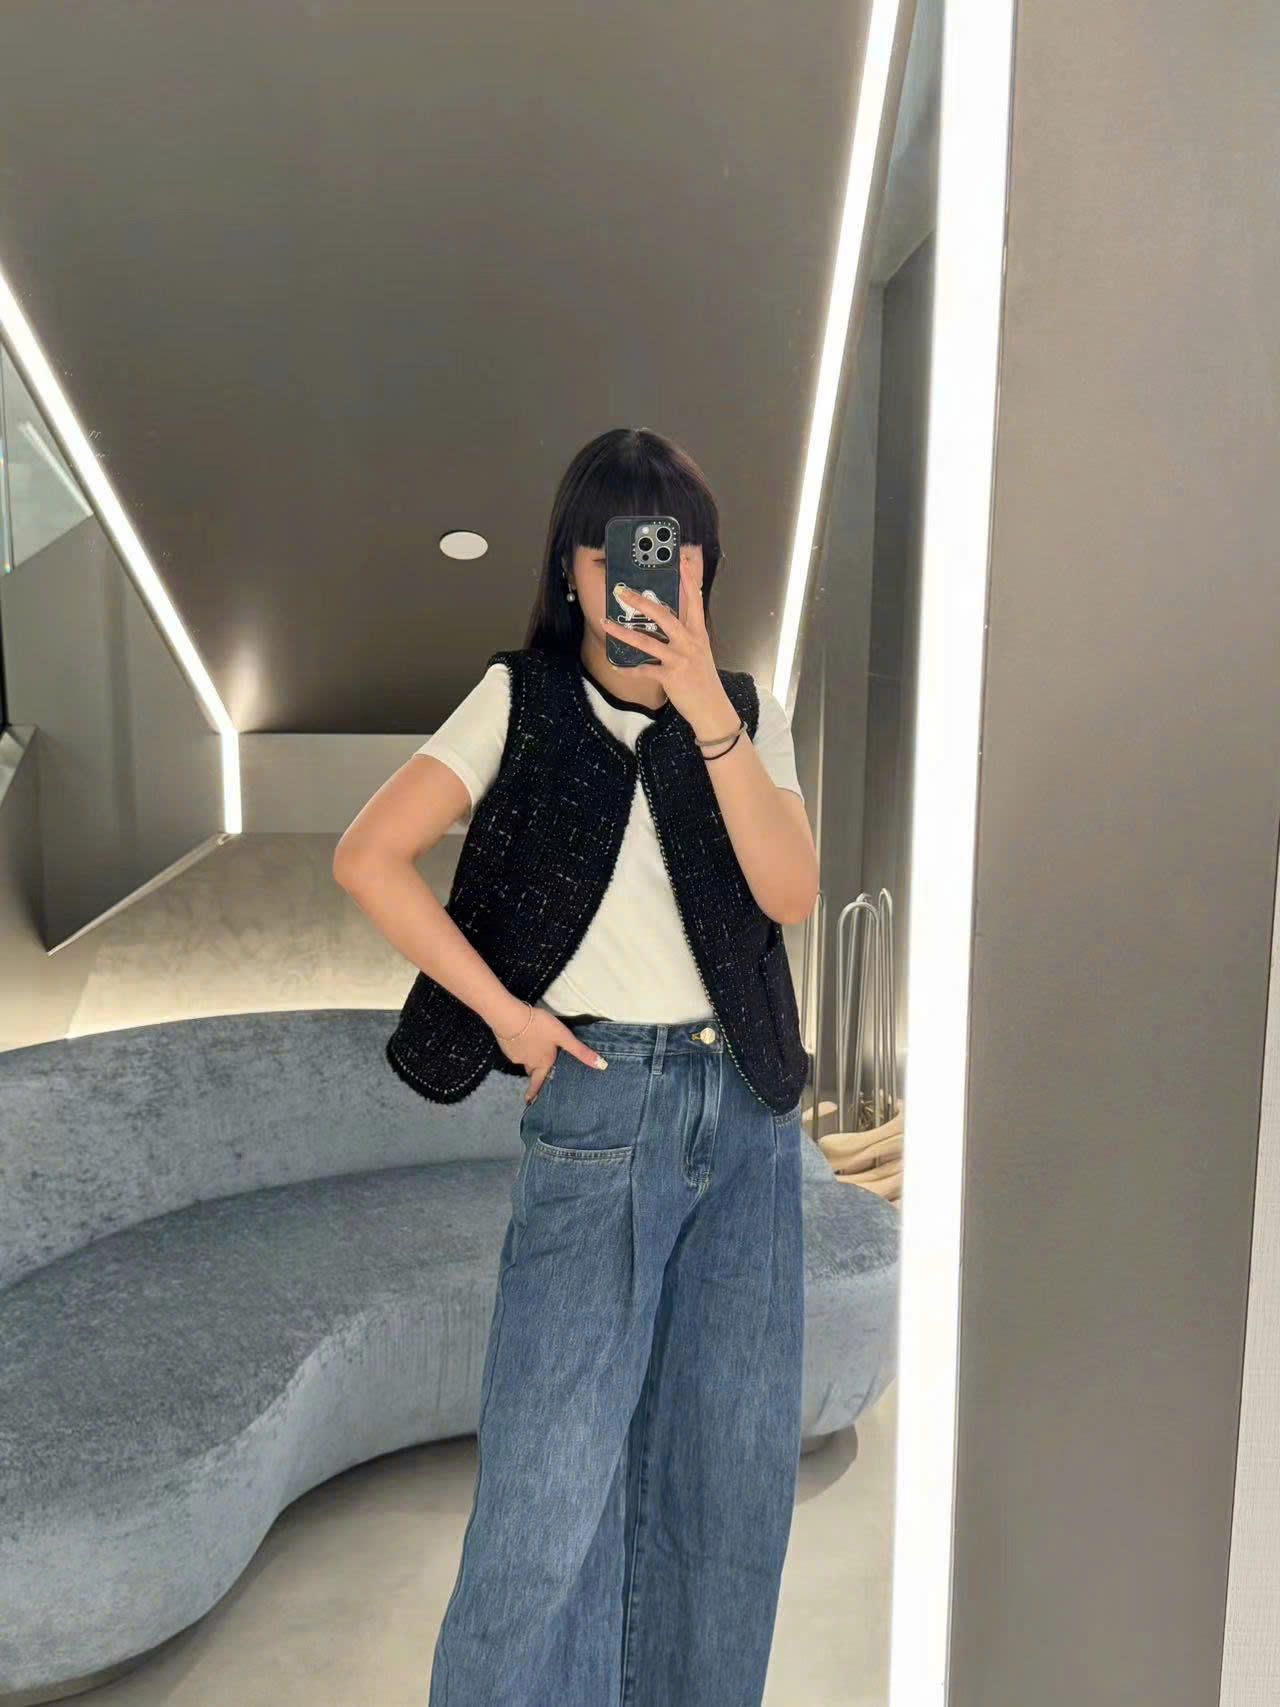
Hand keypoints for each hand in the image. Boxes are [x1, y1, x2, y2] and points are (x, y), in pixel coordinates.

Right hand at [493, 1002, 608, 1102]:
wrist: (510, 1017)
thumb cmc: (539, 1027)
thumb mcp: (564, 1036)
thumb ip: (580, 1051)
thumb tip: (602, 1066)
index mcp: (543, 1063)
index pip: (539, 1082)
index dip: (534, 1093)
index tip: (530, 1102)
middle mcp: (529, 1063)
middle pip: (532, 1071)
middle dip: (534, 1073)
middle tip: (536, 1074)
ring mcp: (516, 1055)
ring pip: (524, 1060)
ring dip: (528, 1058)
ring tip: (531, 1049)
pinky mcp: (507, 1046)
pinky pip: (515, 1050)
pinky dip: (519, 1047)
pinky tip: (521, 1038)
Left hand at [602, 556, 732, 736]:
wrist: (712, 708)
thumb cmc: (704, 679)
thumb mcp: (700, 651)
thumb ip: (687, 635)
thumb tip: (670, 621)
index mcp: (698, 633)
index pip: (694, 600)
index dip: (687, 580)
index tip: (679, 560)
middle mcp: (689, 642)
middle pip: (663, 616)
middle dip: (640, 602)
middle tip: (621, 591)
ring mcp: (679, 659)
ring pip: (646, 642)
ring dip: (622, 633)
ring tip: (605, 623)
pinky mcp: (670, 676)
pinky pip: (643, 671)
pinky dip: (627, 670)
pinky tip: (616, 666)